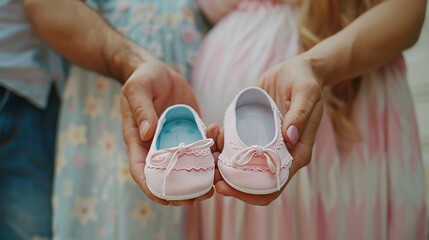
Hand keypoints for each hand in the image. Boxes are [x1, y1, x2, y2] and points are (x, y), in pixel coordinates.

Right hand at [120, 61, 213, 204]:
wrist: (158, 70)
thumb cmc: (143, 79)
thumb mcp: (138, 89)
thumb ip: (141, 110)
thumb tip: (147, 134)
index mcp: (139, 141)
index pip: (142, 171)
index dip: (153, 189)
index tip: (167, 200)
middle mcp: (158, 146)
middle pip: (169, 176)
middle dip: (185, 190)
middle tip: (203, 195)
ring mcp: (176, 140)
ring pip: (190, 164)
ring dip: (204, 173)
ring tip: (220, 175)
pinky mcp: (190, 131)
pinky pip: (202, 146)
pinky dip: (213, 149)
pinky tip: (220, 139)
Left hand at [211, 56, 324, 204]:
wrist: (297, 69)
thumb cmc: (305, 80)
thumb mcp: (306, 91)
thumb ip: (300, 113)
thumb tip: (290, 137)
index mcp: (297, 153)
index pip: (273, 185)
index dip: (249, 192)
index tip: (225, 186)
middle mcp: (280, 154)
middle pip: (253, 181)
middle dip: (228, 180)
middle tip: (209, 171)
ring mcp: (266, 144)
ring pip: (240, 164)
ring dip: (221, 160)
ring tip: (212, 140)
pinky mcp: (254, 132)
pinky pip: (235, 145)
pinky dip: (222, 143)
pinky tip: (214, 129)